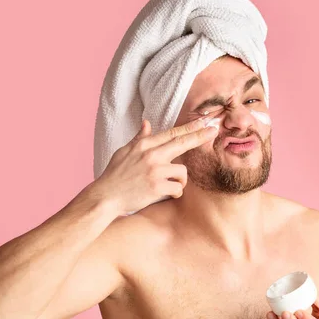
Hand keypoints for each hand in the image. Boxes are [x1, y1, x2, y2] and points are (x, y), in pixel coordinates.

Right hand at [92, 117, 217, 214]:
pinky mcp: (157, 187)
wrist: (105, 197)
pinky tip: (166, 194)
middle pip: (182, 142)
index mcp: (144, 145)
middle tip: (214, 130)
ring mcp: (155, 170)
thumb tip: (146, 123)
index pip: (172, 133)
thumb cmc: (114, 175)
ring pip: (182, 171)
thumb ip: (138, 138)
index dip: (189, 127)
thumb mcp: (124, 152)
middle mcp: (151, 154)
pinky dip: (175, 192)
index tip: (203, 122)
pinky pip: (178, 188)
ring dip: (179, 179)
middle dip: (200, 136)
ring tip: (168, 184)